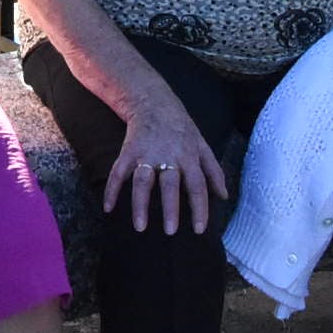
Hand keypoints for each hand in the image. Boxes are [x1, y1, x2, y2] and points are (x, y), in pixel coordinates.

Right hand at [104, 85, 228, 235]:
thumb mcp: (202, 144)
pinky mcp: (128, 151)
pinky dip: (111, 189)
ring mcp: (146, 153)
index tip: (198, 229)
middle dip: (170, 208)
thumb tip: (223, 196)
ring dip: (140, 204)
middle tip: (170, 232)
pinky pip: (118, 172)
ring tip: (140, 227)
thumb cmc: (181, 128)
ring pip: (143, 180)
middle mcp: (168, 156)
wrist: (153, 101)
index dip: (200, 207)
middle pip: (170, 184)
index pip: (197, 185)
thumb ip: (213, 170)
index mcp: (189, 156)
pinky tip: (108, 207)